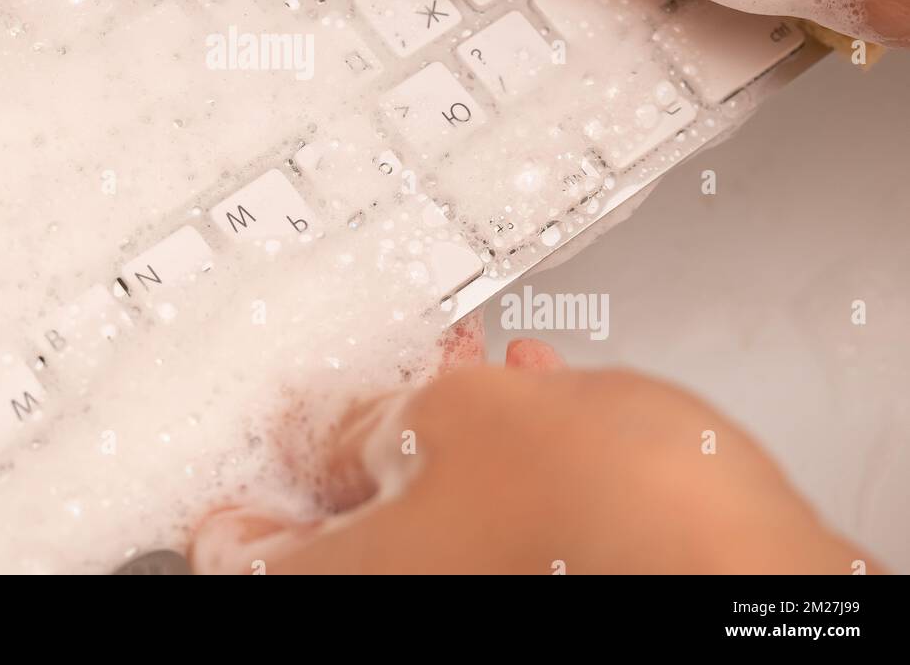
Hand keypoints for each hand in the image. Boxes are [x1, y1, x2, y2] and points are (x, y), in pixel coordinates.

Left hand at [189, 326, 873, 574]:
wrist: (724, 548)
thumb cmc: (586, 501)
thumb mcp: (437, 420)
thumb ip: (356, 418)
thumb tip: (316, 416)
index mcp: (339, 580)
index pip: (233, 541)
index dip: (236, 469)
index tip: (249, 421)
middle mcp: (395, 598)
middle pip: (334, 520)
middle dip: (354, 425)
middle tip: (365, 370)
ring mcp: (470, 590)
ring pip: (420, 508)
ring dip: (431, 427)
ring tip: (460, 359)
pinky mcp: (542, 574)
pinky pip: (488, 513)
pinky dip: (492, 453)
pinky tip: (522, 390)